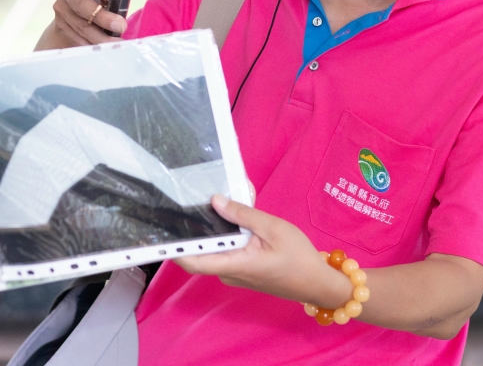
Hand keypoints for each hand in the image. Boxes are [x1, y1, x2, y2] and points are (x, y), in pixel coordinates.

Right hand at [37, 0, 127, 48]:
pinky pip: (80, 37)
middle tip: (121, 25)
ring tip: (119, 41)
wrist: (71, 11)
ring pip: (82, 25)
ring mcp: (61, 9)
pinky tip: (109, 46)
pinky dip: (95, 43)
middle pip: (81, 4)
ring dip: (101, 35)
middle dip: (101, 16)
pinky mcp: (63, 26)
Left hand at [174, 195, 351, 308]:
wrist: (318, 283)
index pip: (192, 261)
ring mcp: (235, 273)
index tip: (163, 227)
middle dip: (197, 227)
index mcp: (235, 264)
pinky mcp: (243, 270)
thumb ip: (243, 214)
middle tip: (191, 199)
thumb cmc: (299, 257)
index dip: (173, 247)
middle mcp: (229, 272)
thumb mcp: (273, 227)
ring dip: (214, 229)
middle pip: (202, 251)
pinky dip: (226, 235)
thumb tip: (215, 201)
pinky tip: (232, 215)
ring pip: (215, 250)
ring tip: (214, 200)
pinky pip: (227, 252)